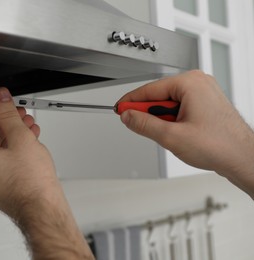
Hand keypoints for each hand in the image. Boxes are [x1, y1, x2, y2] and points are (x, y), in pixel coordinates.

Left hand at [0, 87, 93, 258]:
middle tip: (21, 114)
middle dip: (8, 124)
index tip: (4, 102)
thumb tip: (2, 100)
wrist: (43, 208)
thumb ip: (8, 115)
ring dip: (13, 136)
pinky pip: (1, 163)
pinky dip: (13, 151)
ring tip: (29, 127)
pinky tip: (28, 141)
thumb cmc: (30, 184)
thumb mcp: (20, 138)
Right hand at [117, 70, 253, 196]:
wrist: (243, 158)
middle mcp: (198, 83)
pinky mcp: (205, 103)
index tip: (119, 109)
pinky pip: (180, 107)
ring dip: (163, 119)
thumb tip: (129, 116)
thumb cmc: (220, 145)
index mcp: (190, 83)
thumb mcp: (171, 136)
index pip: (149, 89)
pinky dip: (173, 120)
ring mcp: (203, 93)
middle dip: (150, 114)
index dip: (130, 101)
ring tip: (172, 136)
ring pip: (169, 103)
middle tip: (143, 128)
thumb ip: (144, 124)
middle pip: (159, 96)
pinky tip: (178, 133)